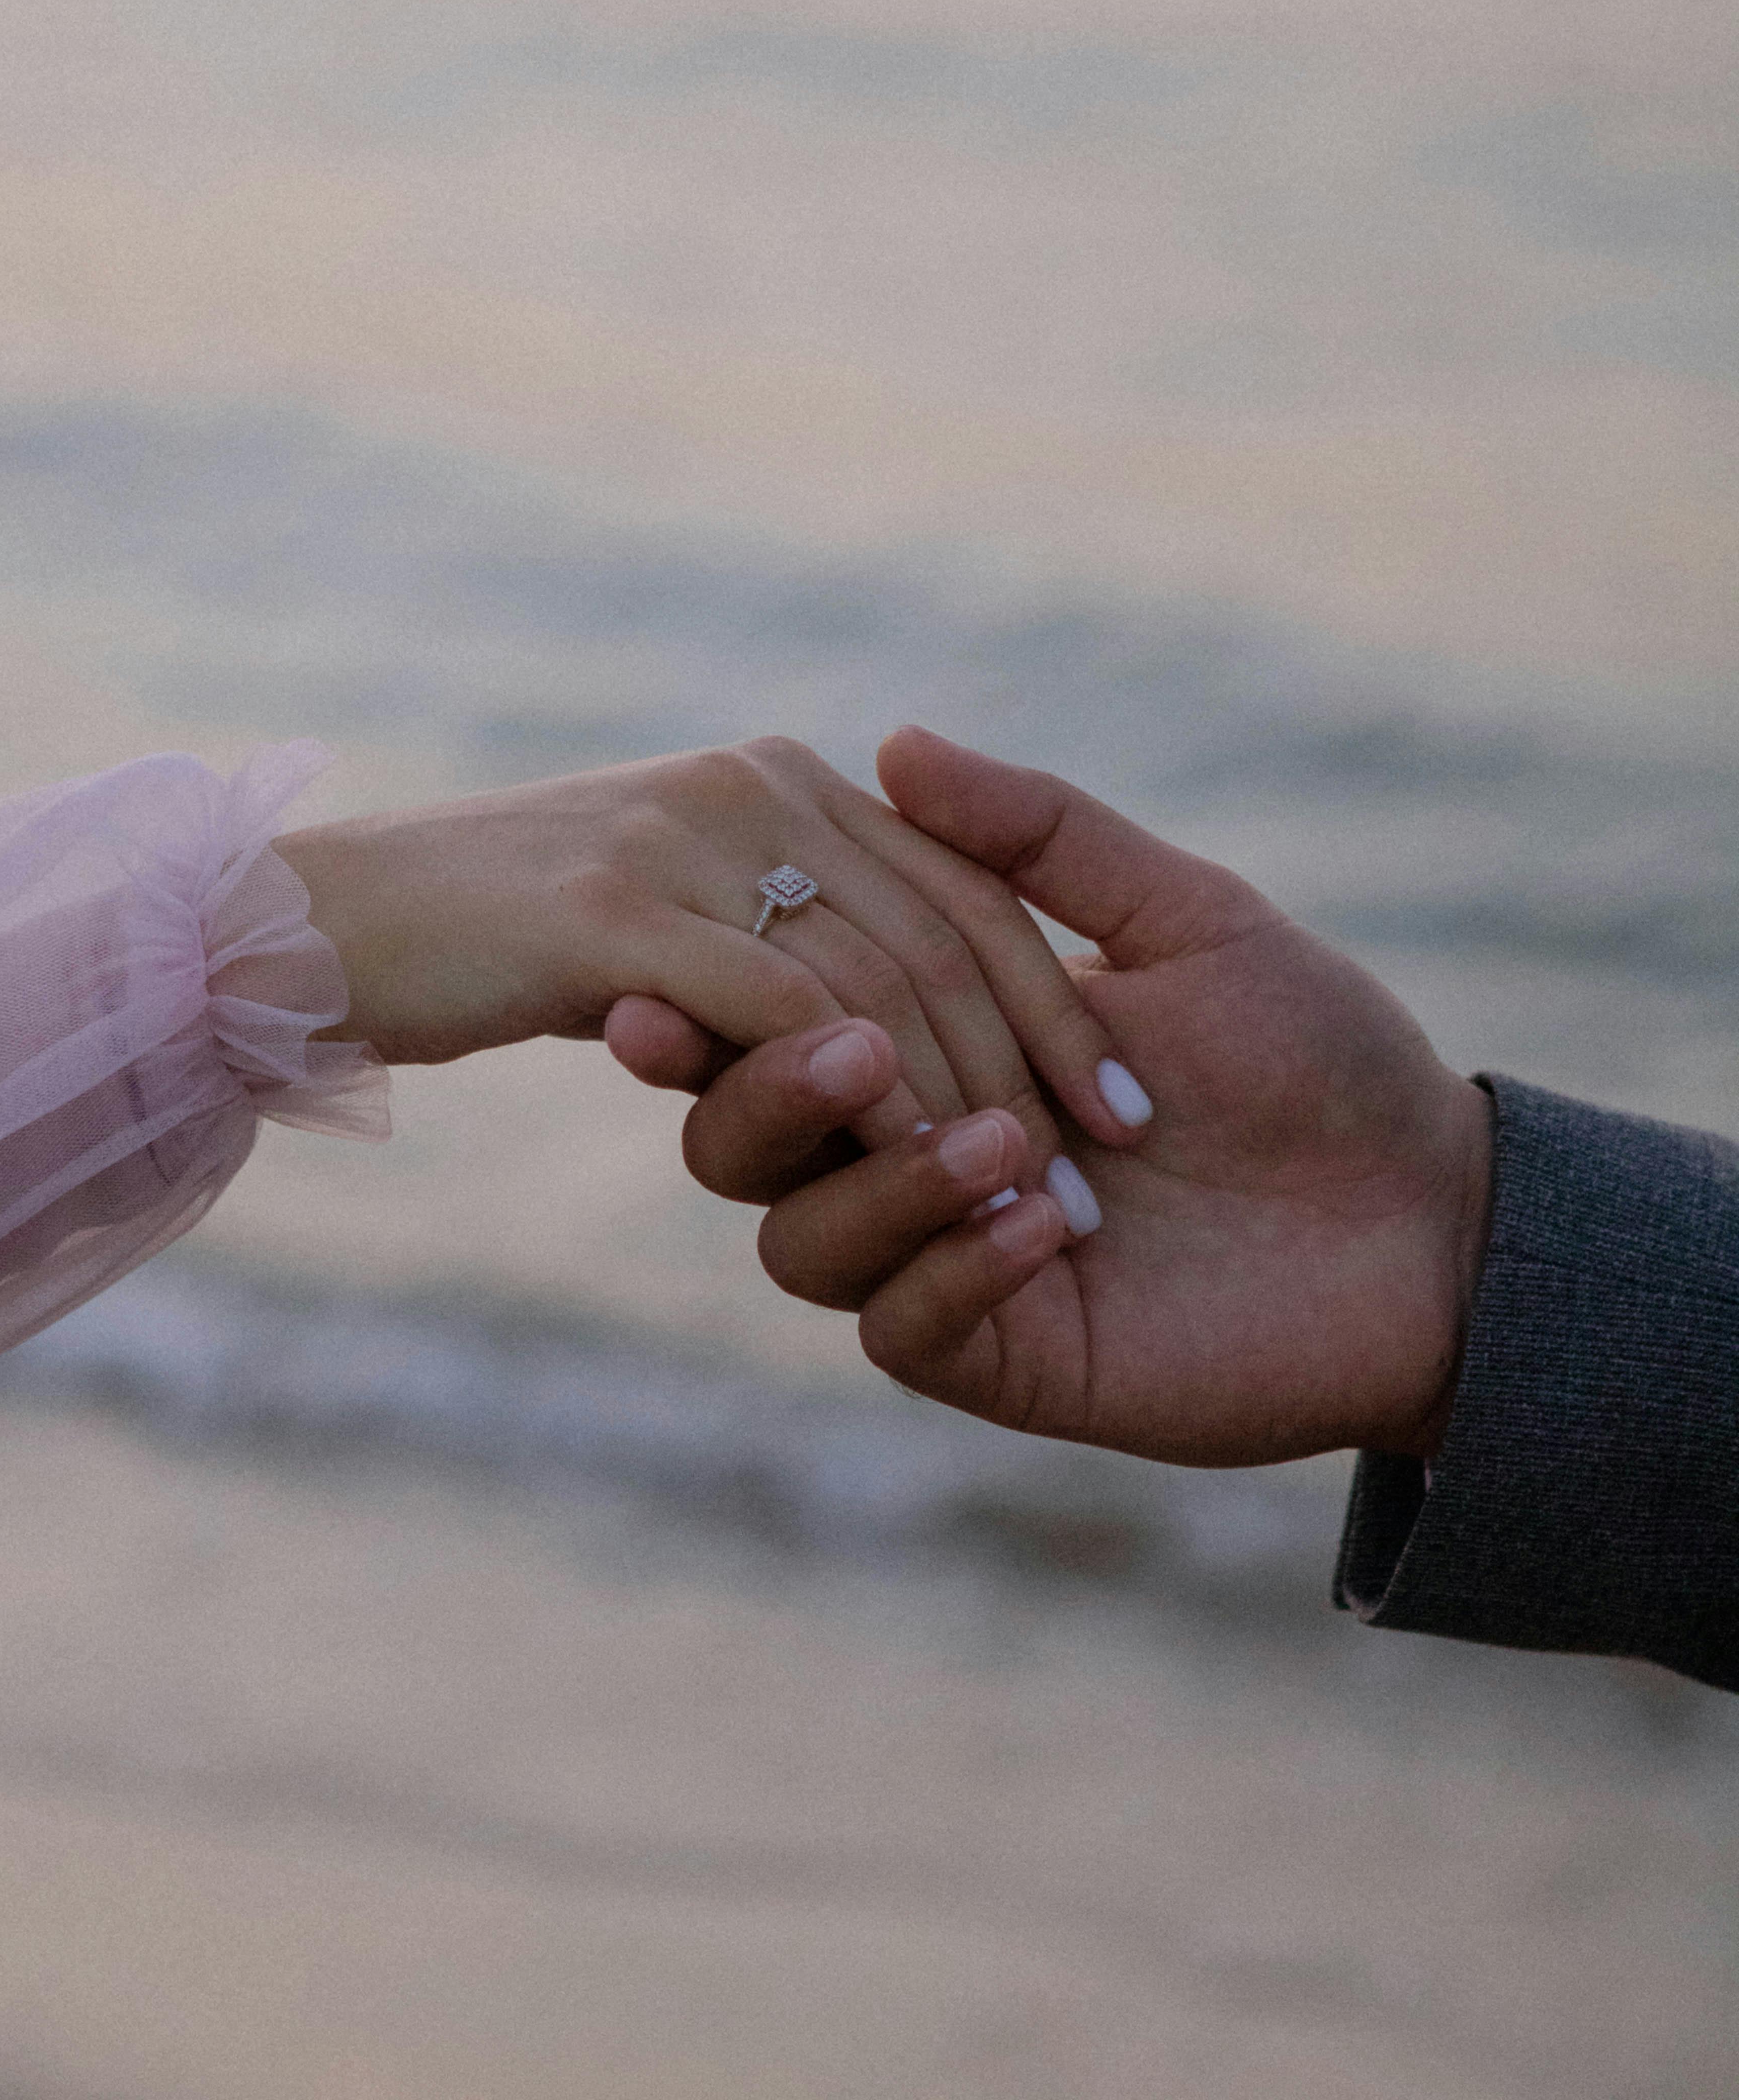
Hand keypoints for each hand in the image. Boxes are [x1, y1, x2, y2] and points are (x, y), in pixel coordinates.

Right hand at [275, 739, 1158, 1157]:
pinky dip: (861, 1088)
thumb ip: (782, 900)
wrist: (293, 923)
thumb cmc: (463, 914)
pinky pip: (783, 1008)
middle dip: (1037, 1056)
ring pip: (877, 975)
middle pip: (943, 930)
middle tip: (1101, 1167)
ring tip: (1027, 1179)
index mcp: (773, 779)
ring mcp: (680, 848)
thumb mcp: (657, 892)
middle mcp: (746, 790)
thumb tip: (890, 981)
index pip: (960, 884)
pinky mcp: (618, 925)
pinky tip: (910, 1161)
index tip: (1118, 1106)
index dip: (1051, 994)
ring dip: (963, 1088)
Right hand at [607, 728, 1494, 1467]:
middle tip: (843, 1051)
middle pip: (737, 1142)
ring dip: (876, 1184)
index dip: (707, 1005)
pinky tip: (1043, 1226)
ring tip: (1004, 1137)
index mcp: (931, 1045)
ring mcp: (947, 1261)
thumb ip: (1039, 837)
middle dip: (762, 1094)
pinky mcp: (1002, 1358)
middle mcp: (910, 1154)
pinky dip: (952, 1266)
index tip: (671, 977)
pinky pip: (905, 1328)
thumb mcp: (1185, 918)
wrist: (1428, 1218)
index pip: (770, 1022)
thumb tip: (895, 741)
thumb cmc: (1316, 1056)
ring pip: (801, 1244)